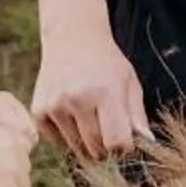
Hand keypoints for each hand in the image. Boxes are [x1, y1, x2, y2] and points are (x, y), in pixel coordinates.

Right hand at [33, 29, 148, 161]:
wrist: (71, 38)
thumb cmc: (107, 64)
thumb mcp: (130, 83)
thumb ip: (138, 116)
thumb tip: (147, 143)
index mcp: (106, 92)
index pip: (117, 142)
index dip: (124, 148)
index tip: (125, 141)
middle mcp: (77, 99)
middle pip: (96, 149)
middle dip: (106, 147)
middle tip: (108, 129)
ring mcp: (55, 105)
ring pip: (76, 148)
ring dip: (85, 141)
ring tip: (89, 115)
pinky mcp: (38, 111)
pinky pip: (57, 142)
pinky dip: (66, 136)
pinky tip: (71, 114)